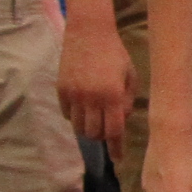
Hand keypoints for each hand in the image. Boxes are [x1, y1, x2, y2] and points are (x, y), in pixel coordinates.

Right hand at [59, 14, 133, 147]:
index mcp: (113, 95)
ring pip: (78, 127)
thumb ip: (127, 101)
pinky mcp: (61, 90)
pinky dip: (75, 117)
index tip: (117, 159)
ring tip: (94, 120)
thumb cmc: (115, 54)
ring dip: (87, 129)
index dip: (116, 147)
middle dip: (102, 136)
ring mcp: (74, 95)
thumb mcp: (130, 76)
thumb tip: (121, 121)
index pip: (114, 131)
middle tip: (106, 130)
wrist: (89, 33)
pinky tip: (82, 109)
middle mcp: (92, 99)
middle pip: (94, 133)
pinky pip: (67, 114)